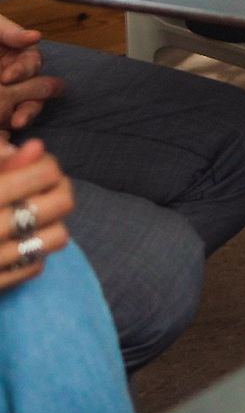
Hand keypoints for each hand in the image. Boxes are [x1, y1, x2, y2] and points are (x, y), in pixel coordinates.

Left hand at [0, 14, 60, 130]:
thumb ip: (9, 33)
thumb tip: (36, 37)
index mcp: (20, 55)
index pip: (31, 65)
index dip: (23, 71)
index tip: (7, 77)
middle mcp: (17, 77)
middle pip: (35, 93)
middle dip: (29, 107)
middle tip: (18, 119)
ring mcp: (6, 94)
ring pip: (22, 109)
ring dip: (20, 117)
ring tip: (11, 126)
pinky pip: (3, 118)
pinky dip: (2, 126)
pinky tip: (0, 132)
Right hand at [0, 139, 73, 295]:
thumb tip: (34, 147)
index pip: (44, 173)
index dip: (47, 165)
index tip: (37, 166)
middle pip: (62, 203)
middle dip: (58, 191)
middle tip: (42, 191)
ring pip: (57, 237)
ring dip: (51, 224)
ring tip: (31, 217)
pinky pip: (35, 266)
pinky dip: (32, 253)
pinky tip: (14, 243)